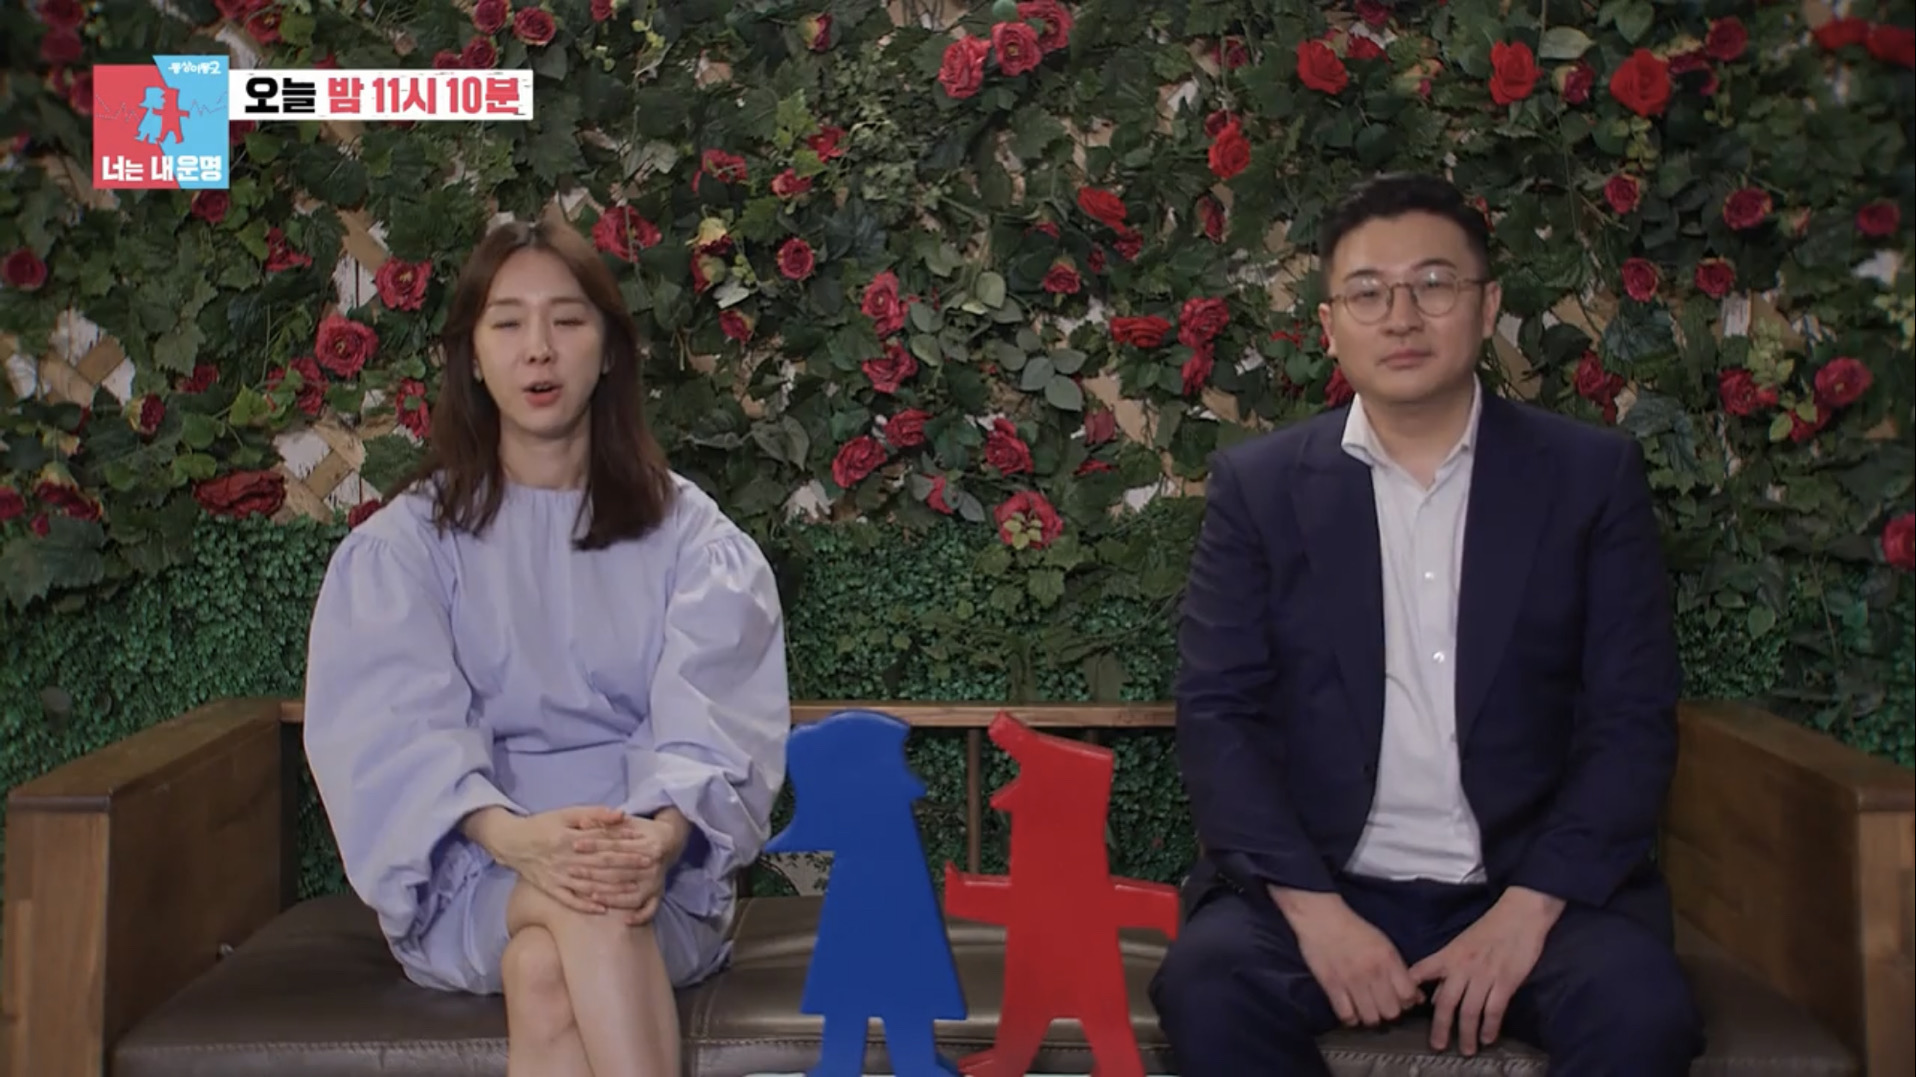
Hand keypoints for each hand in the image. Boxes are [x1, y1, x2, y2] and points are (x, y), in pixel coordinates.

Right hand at [461, 805, 658, 917]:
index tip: (646, 847)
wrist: (511, 842)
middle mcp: (563, 859)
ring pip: (588, 885)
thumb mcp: (566, 813)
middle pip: (600, 864)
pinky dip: (585, 905)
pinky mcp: (549, 889)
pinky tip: (603, 909)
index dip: (626, 845)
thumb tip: (621, 814)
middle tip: (648, 867)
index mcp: (568, 838)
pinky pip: (569, 900)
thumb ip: (594, 813)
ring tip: (634, 889)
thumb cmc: (542, 825)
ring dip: (612, 888)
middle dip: (626, 866)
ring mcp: (556, 876)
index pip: (603, 843)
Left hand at [569, 810, 692, 924]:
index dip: (594, 845)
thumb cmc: (643, 830)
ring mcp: (656, 882)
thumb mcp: (627, 822)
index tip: (575, 845)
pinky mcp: (659, 894)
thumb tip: (583, 822)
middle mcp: (653, 865)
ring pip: (630, 893)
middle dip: (594, 872)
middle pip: (619, 871)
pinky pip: (649, 909)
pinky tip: (625, 921)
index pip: (615, 847)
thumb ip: (606, 822)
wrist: (670, 840)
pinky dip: (639, 916)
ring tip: (588, 894)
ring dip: (609, 896)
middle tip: (572, 871)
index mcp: (647, 845)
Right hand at [1270, 886, 1423, 1027]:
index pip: (1408, 995)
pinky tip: (1350, 1010)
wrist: (1320, 917)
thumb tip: (1416, 997)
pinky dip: (1350, 1017)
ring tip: (1365, 1008)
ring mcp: (1351, 980)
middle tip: (1381, 1005)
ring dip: (1370, 1016)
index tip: (1399, 998)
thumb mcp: (1383, 944)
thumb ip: (1399, 970)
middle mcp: (1373, 972)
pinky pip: (1346, 1015)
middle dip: (1388, 1011)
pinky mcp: (1331, 986)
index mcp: (1388, 959)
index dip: (1406, 1001)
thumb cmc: (1354, 928)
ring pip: (1370, 1018)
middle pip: (1391, 1012)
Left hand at [1407, 886, 1563, 1055]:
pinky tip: (1488, 1038)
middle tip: (1437, 1045)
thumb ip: (1445, 967)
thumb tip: (1432, 996)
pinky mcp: (1506, 982)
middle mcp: (1462, 967)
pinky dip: (1490, 1026)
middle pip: (1446, 1003)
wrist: (1519, 915)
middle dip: (1440, 1027)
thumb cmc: (1490, 928)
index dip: (1410, 991)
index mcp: (1448, 955)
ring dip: (1467, 1033)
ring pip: (1470, 1011)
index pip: (1422, 973)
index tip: (1403, 1009)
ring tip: (1466, 1049)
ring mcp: (1484, 976)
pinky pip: (1494, 1009)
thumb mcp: (1460, 943)